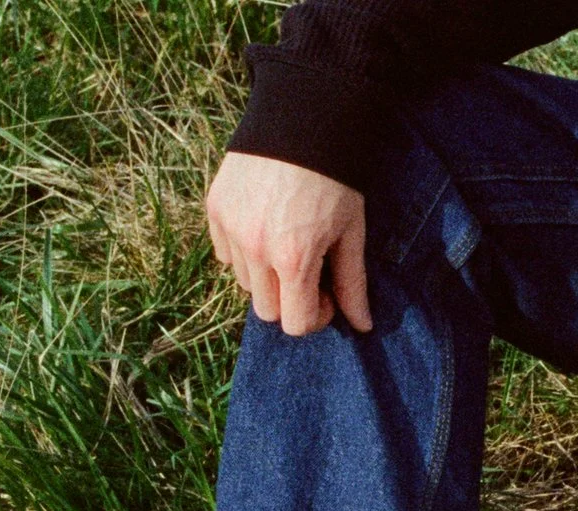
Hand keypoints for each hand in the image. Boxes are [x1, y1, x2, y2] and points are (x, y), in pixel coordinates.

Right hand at [204, 152, 371, 335]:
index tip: (326, 295)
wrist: (302, 118)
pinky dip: (244, 252)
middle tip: (309, 271)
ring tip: (287, 245)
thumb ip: (352, 283)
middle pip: (267, 310)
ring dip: (267, 277)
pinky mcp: (215, 208)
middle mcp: (255, 249)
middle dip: (290, 300)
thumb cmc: (336, 178)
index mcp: (293, 259)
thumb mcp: (351, 233)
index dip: (314, 316)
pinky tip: (266, 226)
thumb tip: (362, 326)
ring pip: (244, 284)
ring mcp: (230, 228)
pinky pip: (225, 254)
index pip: (294, 324)